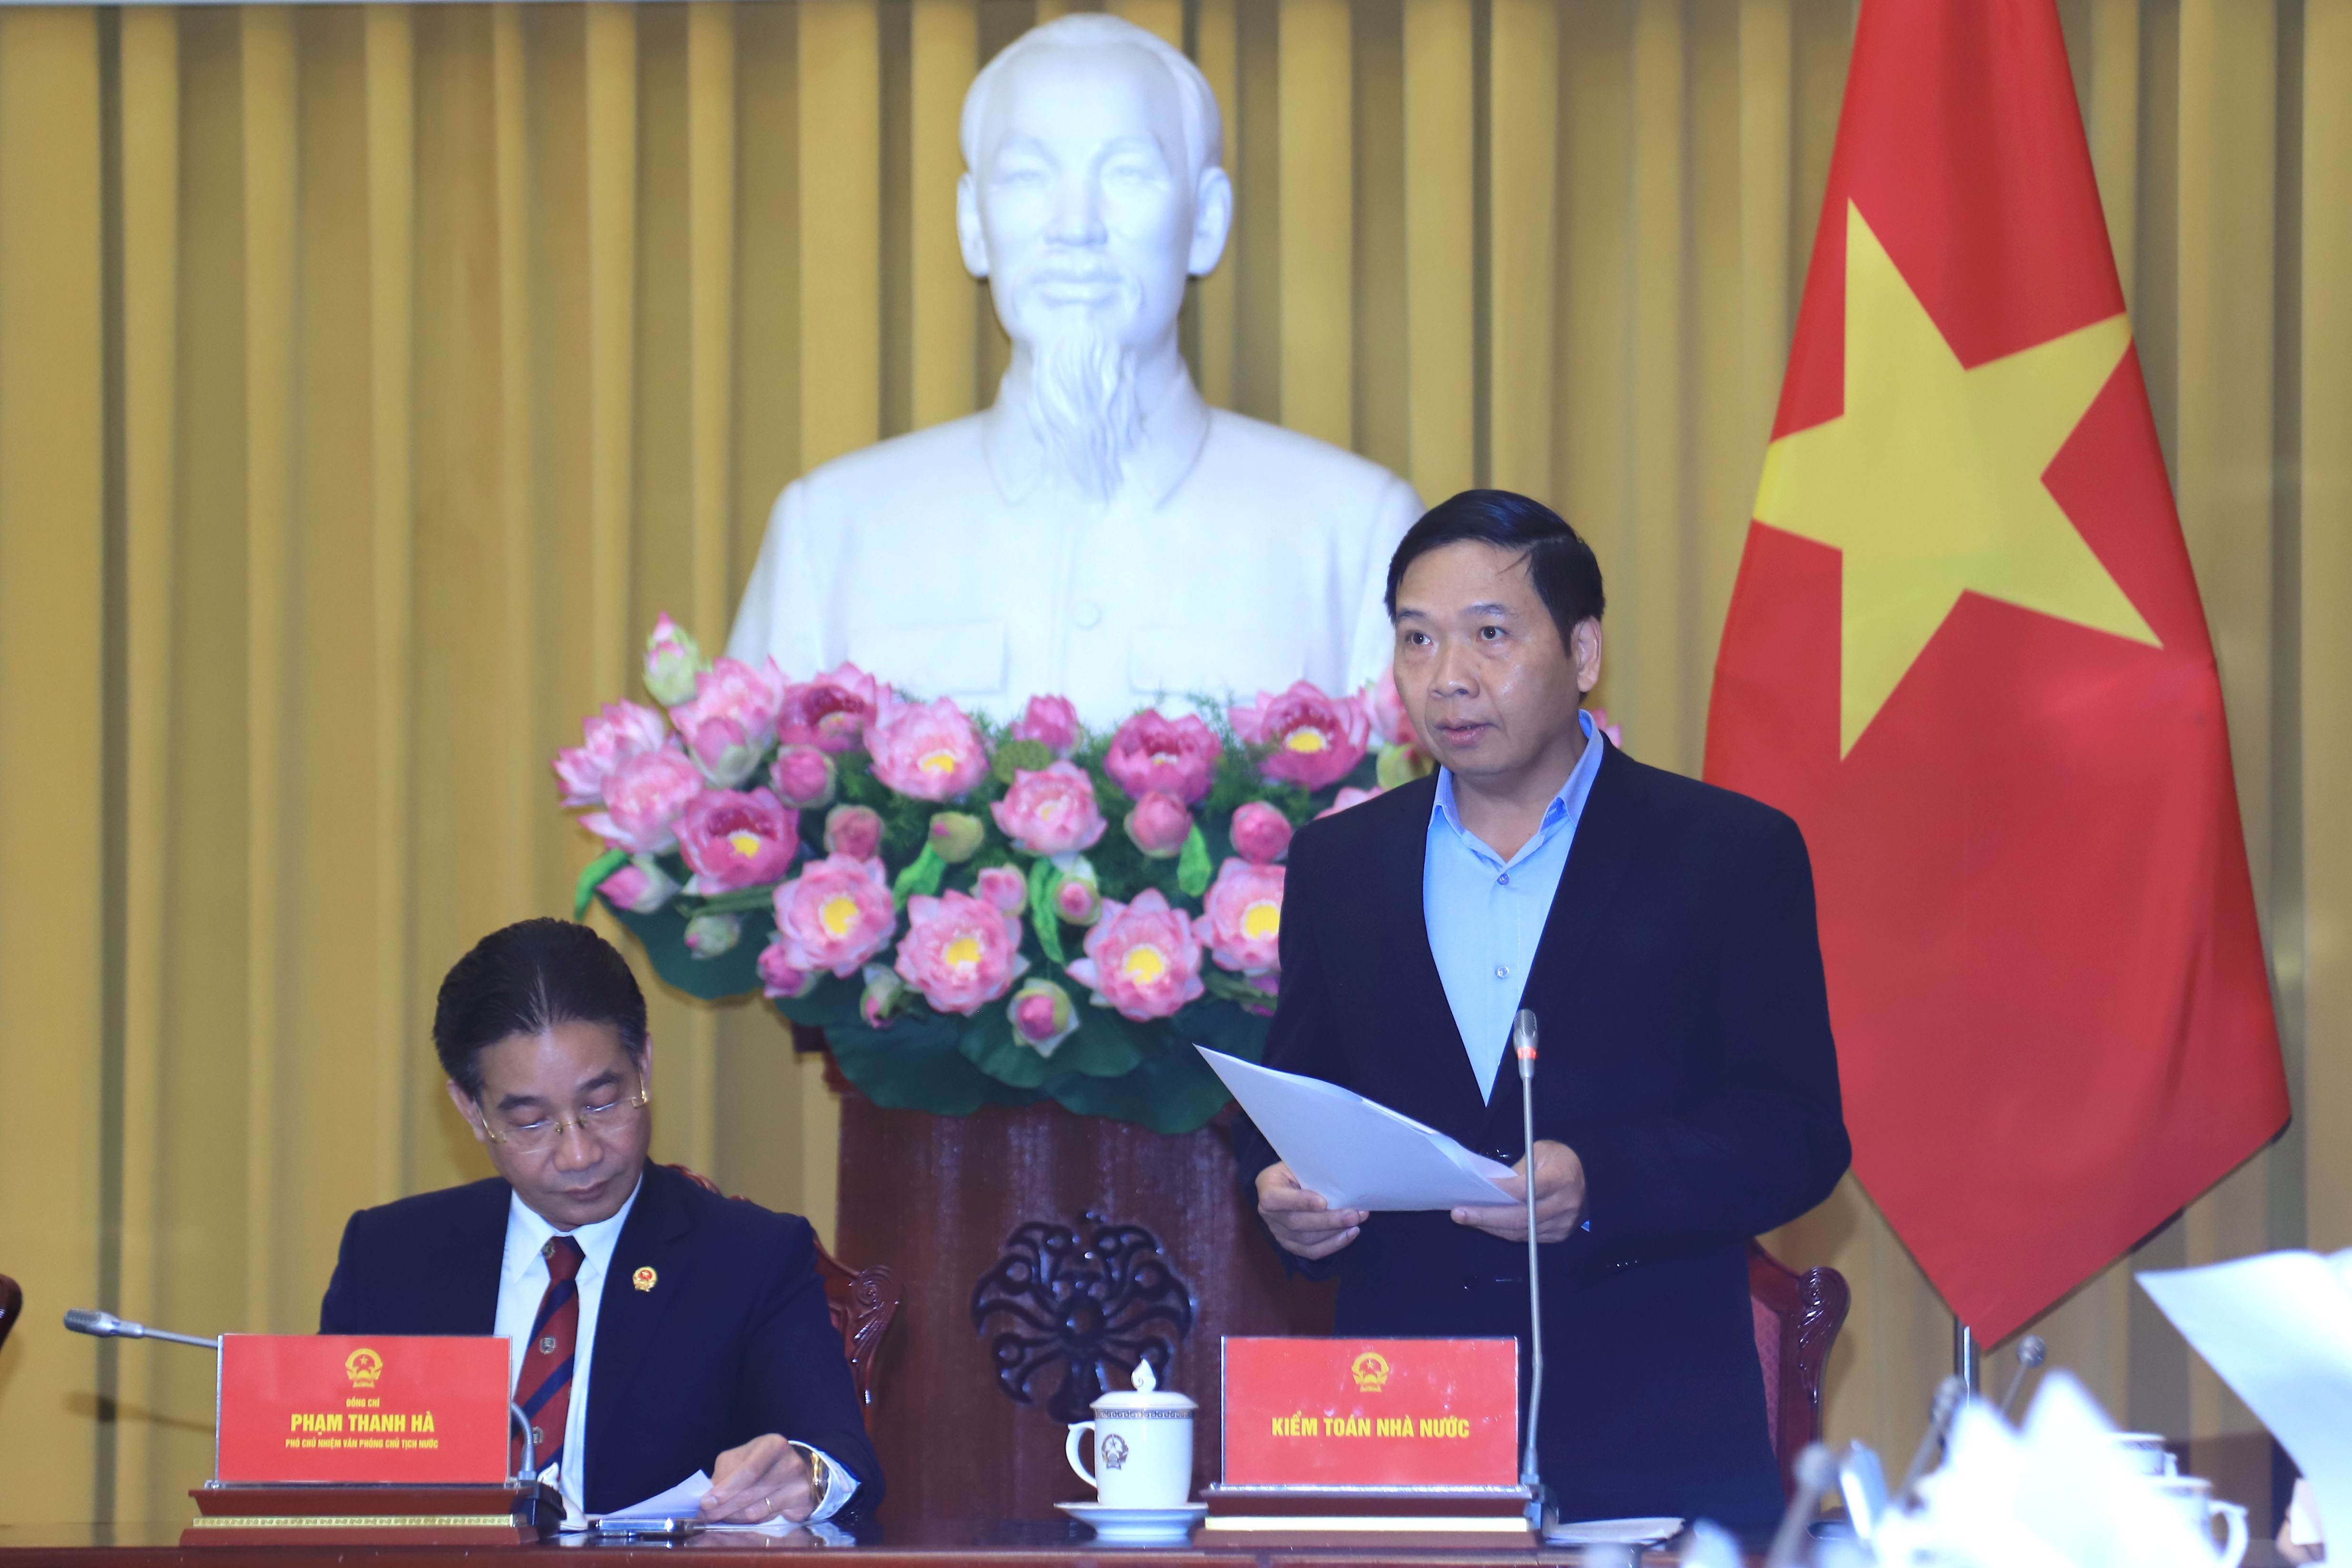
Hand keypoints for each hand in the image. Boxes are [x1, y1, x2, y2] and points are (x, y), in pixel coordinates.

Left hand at [699, 1433, 814, 1523]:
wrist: (799, 1471)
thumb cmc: (763, 1463)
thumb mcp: (742, 1458)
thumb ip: (725, 1472)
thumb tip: (708, 1494)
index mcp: (773, 1445)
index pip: (748, 1471)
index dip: (726, 1489)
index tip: (706, 1502)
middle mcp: (790, 1463)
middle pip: (750, 1493)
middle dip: (723, 1507)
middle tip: (706, 1516)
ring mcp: (798, 1485)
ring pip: (756, 1510)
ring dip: (734, 1516)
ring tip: (723, 1515)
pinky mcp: (801, 1504)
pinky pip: (767, 1519)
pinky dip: (750, 1521)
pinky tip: (743, 1516)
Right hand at [1256, 1161, 1366, 1260]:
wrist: (1293, 1182)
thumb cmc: (1300, 1168)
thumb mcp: (1301, 1162)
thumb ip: (1314, 1171)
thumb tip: (1343, 1180)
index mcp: (1267, 1186)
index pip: (1275, 1198)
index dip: (1299, 1202)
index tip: (1323, 1202)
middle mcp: (1268, 1213)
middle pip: (1296, 1223)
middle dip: (1329, 1220)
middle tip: (1354, 1214)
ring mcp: (1278, 1232)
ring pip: (1306, 1239)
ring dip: (1335, 1232)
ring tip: (1356, 1221)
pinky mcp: (1290, 1245)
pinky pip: (1312, 1251)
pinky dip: (1333, 1244)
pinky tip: (1350, 1234)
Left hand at [1451, 1140, 1584, 1242]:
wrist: (1592, 1177)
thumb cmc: (1562, 1160)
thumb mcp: (1541, 1152)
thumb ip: (1518, 1170)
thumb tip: (1490, 1187)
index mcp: (1562, 1178)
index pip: (1526, 1190)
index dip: (1500, 1191)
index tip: (1476, 1190)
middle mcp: (1565, 1204)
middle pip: (1519, 1217)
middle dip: (1485, 1217)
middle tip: (1459, 1213)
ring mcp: (1563, 1223)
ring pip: (1520, 1231)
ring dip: (1490, 1227)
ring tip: (1467, 1219)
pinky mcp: (1559, 1235)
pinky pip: (1526, 1237)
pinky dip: (1504, 1231)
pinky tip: (1487, 1224)